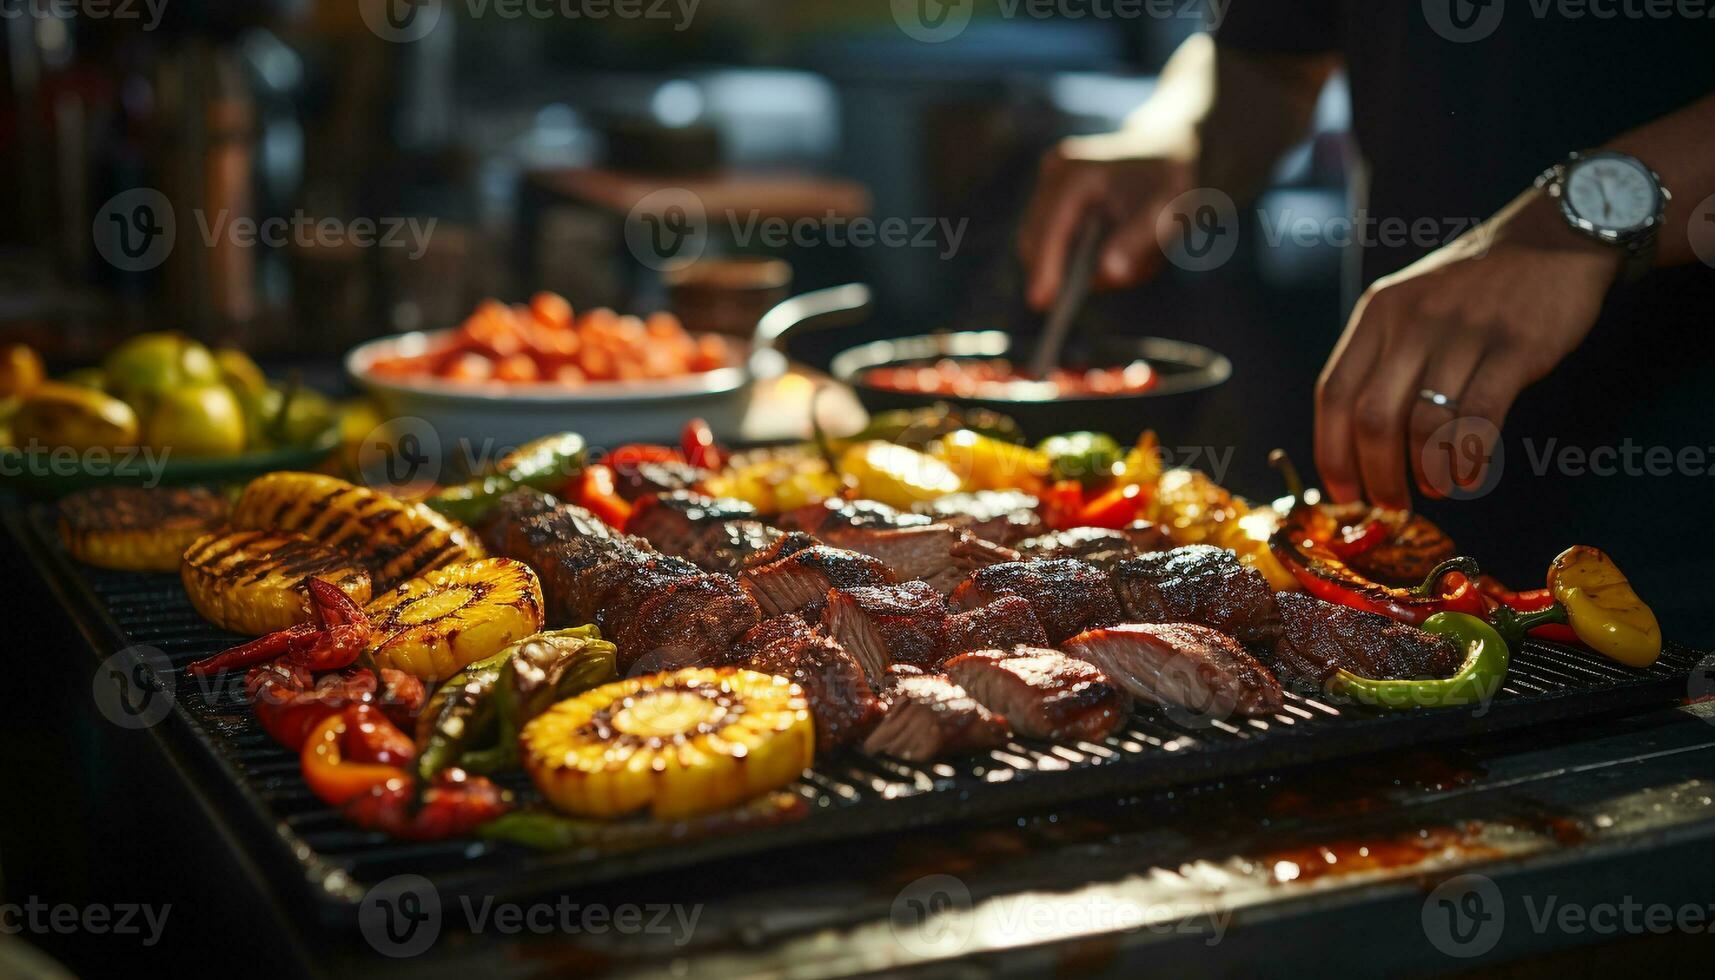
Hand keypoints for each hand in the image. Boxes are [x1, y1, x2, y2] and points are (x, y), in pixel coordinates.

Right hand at [1017, 132, 1194, 310]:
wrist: (1172, 146)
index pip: (1048, 231)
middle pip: (1036, 238)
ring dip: (1072, 260)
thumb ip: (1135, 242)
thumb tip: (1106, 274)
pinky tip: (1117, 242)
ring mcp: (1051, 179)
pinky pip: (1054, 233)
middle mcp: (1056, 172)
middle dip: (1063, 269)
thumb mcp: (1166, 213)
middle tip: (1118, 277)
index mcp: (1076, 175)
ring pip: (1042, 239)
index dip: (1044, 269)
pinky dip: (1077, 249)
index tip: (1041, 303)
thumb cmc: (1171, 181)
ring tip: (1133, 253)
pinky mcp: (1053, 190)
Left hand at [1314, 186, 1623, 507]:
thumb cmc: (1471, 288)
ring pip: (1425, 424)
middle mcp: (1412, 322)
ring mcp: (1463, 333)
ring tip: (1434, 487)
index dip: (1332, 452)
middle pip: (1373, 418)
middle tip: (1391, 503)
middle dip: (1376, 474)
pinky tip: (1469, 477)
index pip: (1334, 394)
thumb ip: (1381, 359)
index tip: (1343, 491)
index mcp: (1377, 315)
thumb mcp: (1408, 305)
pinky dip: (1469, 459)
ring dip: (1425, 472)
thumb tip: (1357, 444)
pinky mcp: (1515, 347)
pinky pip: (1480, 418)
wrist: (1550, 240)